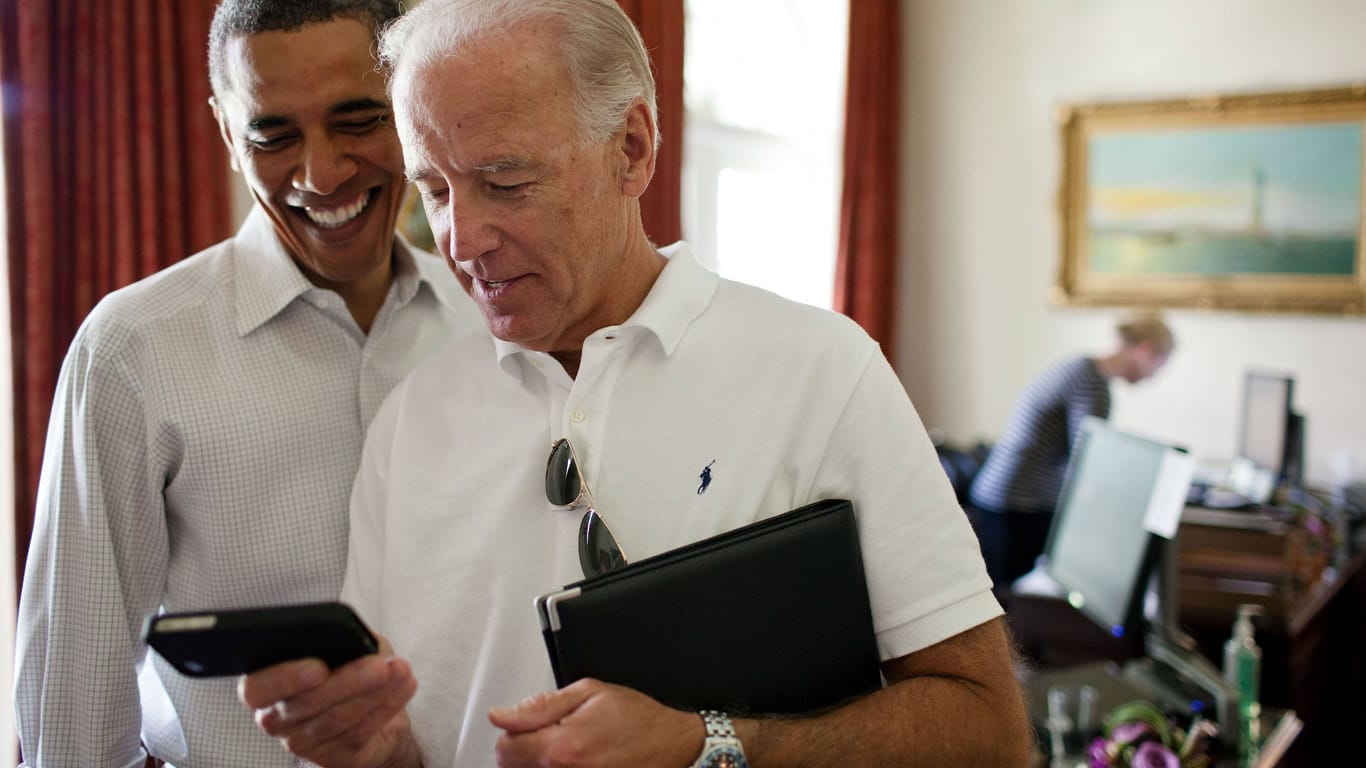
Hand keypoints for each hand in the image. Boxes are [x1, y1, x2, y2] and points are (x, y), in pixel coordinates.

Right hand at [237, 635, 419, 767]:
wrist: (374, 707)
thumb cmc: (350, 667)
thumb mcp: (344, 646)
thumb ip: (339, 639)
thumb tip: (351, 639)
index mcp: (268, 686)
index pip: (256, 690)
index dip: (284, 679)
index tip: (319, 667)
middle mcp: (278, 719)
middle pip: (306, 704)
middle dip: (348, 682)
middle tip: (379, 666)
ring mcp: (304, 743)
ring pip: (338, 718)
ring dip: (375, 692)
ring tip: (401, 670)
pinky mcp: (335, 758)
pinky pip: (360, 731)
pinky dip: (387, 705)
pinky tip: (405, 685)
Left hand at [489, 679, 701, 767]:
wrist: (671, 743)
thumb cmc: (637, 719)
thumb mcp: (588, 693)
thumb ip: (539, 705)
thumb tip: (501, 715)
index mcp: (562, 746)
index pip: (505, 749)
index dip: (514, 733)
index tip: (530, 727)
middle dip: (526, 750)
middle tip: (554, 735)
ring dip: (542, 763)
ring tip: (570, 749)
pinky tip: (577, 761)